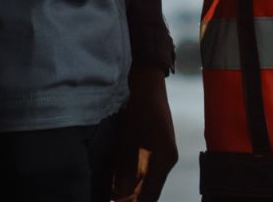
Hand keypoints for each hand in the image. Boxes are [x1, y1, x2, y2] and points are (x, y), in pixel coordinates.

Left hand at [110, 63, 175, 201]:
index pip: (151, 195)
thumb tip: (121, 193)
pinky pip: (141, 170)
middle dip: (129, 198)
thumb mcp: (130, 136)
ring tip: (108, 194)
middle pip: (148, 191)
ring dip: (127, 189)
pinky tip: (113, 180)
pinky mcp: (151, 147)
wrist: (147, 82)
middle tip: (107, 199)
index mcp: (164, 159)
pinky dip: (128, 177)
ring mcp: (159, 154)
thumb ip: (126, 166)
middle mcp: (165, 160)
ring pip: (143, 181)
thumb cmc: (141, 107)